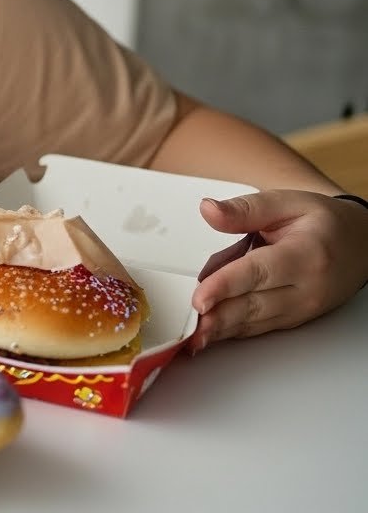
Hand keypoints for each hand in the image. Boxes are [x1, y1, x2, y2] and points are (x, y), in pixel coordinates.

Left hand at [189, 190, 367, 351]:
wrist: (361, 245)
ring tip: (192, 337)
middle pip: (254, 306)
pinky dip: (232, 331)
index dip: (225, 286)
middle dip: (218, 318)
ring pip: (255, 322)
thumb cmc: (323, 223)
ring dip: (221, 330)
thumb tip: (208, 209)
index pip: (258, 273)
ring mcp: (301, 308)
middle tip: (188, 326)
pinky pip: (258, 327)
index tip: (199, 298)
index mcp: (305, 254)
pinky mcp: (294, 319)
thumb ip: (245, 209)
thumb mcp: (286, 203)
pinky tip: (209, 334)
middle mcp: (306, 288)